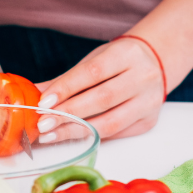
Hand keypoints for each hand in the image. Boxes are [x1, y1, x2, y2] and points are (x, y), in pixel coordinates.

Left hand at [36, 37, 166, 140]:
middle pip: (102, 99)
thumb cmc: (120, 60)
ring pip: (110, 122)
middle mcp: (144, 77)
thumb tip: (36, 93)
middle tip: (43, 123)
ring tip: (52, 135)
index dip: (66, 88)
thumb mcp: (96, 59)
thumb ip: (68, 78)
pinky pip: (117, 133)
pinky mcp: (149, 121)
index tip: (43, 102)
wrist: (156, 62)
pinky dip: (92, 136)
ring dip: (77, 130)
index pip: (93, 73)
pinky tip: (73, 138)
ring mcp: (149, 101)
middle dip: (68, 113)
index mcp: (128, 54)